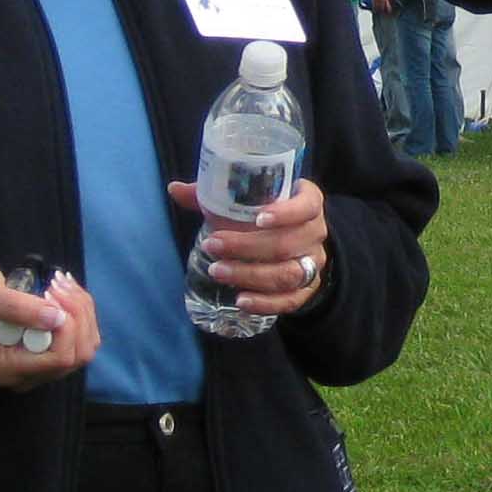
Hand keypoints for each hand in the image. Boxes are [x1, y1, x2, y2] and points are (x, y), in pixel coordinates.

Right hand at [0, 259, 101, 390]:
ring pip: (87, 343)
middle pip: (79, 353)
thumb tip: (58, 319)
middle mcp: (26, 374)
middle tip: (55, 282)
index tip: (49, 292)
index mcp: (6, 368)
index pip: (59, 358)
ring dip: (82, 308)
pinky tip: (63, 288)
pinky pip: (82, 334)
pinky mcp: (49, 348)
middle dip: (78, 314)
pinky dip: (81, 308)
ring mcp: (40, 363)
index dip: (67, 326)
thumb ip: (19, 309)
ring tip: (59, 281)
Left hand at [168, 178, 330, 319]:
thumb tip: (175, 189)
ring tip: (218, 272)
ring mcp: (314, 262)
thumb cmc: (265, 215)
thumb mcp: (247, 200)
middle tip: (213, 245)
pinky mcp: (307, 289)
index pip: (307, 205)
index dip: (286, 213)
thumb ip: (215, 194)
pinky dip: (266, 303)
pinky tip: (240, 300)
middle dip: (247, 247)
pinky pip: (290, 300)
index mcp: (309, 202)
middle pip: (288, 243)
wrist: (294, 242)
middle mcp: (316, 232)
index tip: (258, 218)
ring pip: (288, 273)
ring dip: (251, 275)